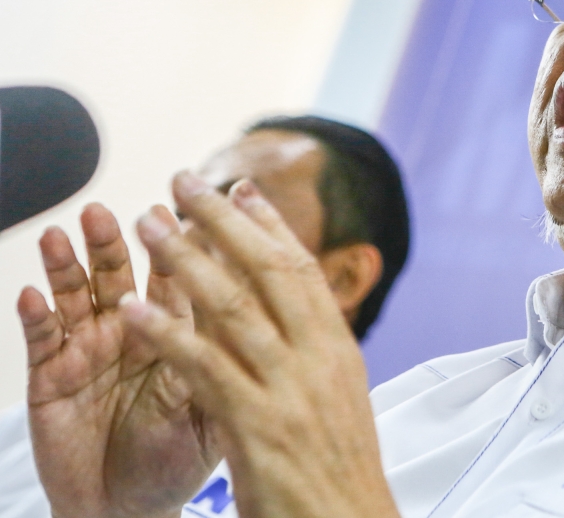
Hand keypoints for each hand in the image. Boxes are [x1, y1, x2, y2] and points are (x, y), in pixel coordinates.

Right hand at [17, 203, 219, 517]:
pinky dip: (35, 316)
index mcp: (176, 334)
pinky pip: (41, 341)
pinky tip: (31, 294)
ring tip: (63, 233)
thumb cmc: (176, 461)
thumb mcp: (211, 412)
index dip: (178, 246)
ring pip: (77, 297)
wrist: (128, 512)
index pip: (178, 280)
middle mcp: (131, 332)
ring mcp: (89, 351)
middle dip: (116, 241)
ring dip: (69, 264)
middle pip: (122, 275)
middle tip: (112, 211)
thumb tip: (261, 313)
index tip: (182, 208)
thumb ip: (228, 364)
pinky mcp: (51, 378)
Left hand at [120, 173, 398, 517]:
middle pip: (267, 270)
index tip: (242, 189)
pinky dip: (167, 334)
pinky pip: (203, 367)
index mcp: (339, 348)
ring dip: (185, 259)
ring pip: (232, 306)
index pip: (302, 269)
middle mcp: (318, 357)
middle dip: (223, 220)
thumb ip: (311, 355)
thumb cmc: (339, 470)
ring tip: (150, 222)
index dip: (269, 224)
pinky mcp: (257, 425)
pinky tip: (135, 310)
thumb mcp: (336, 400)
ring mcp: (288, 388)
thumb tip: (286, 319)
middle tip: (186, 181)